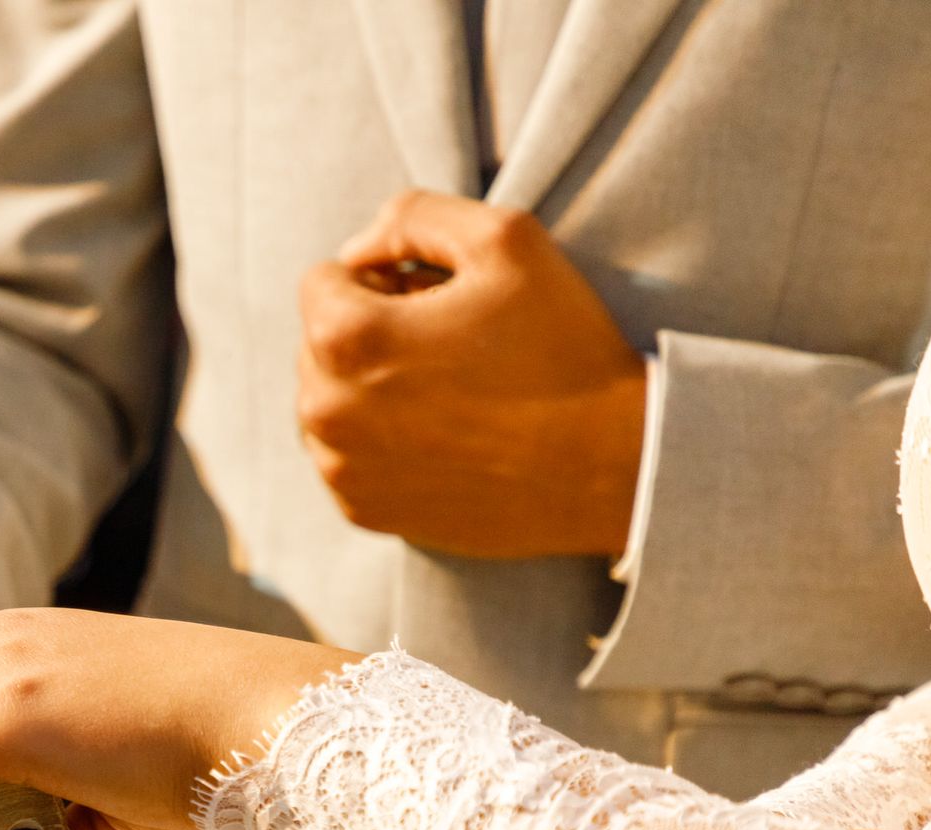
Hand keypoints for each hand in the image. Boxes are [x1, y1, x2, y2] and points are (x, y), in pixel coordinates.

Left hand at [297, 190, 647, 557]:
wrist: (611, 467)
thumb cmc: (562, 347)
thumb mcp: (504, 238)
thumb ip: (412, 216)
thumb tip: (356, 249)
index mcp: (345, 337)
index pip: (323, 281)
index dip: (384, 278)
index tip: (438, 300)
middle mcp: (324, 410)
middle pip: (319, 343)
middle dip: (371, 333)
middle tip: (451, 347)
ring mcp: (341, 469)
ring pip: (328, 401)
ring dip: (369, 389)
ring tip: (450, 392)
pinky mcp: (363, 511)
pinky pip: (347, 456)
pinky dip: (380, 441)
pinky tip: (445, 437)